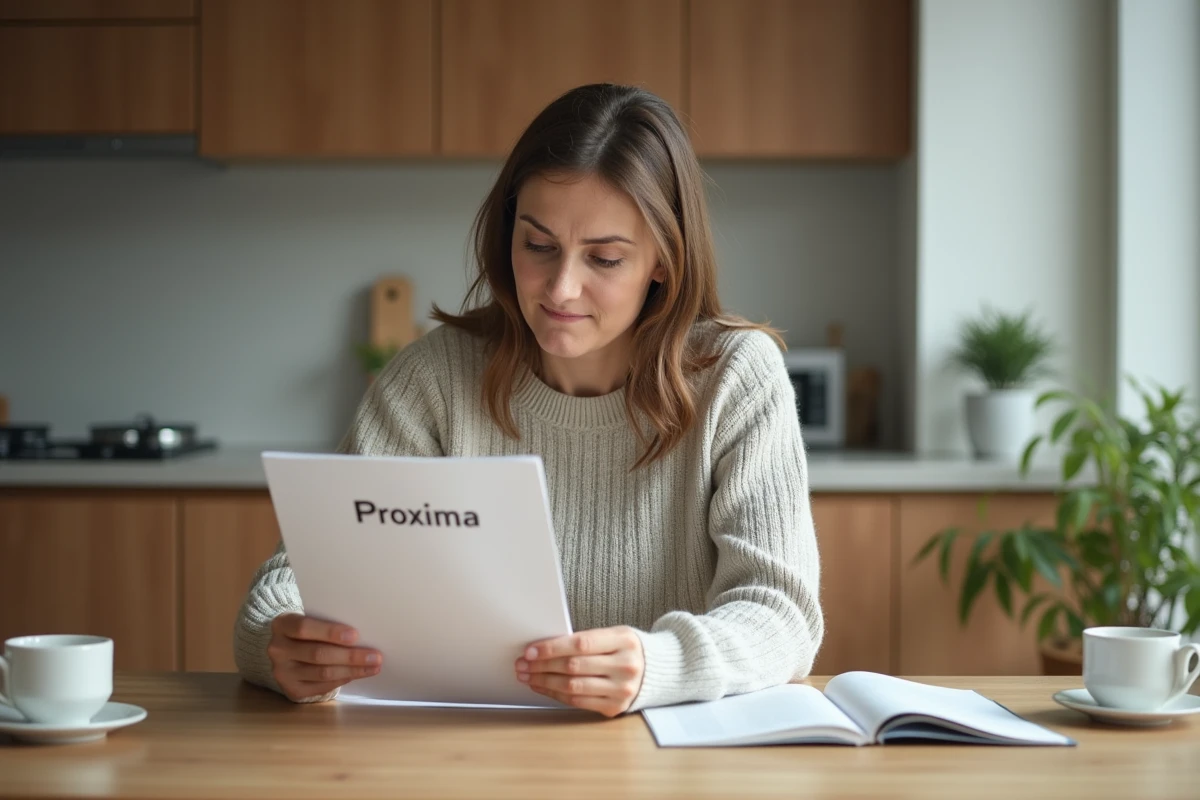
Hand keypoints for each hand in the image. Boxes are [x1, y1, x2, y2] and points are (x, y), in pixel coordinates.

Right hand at [267, 613, 381, 701]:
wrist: (284, 648)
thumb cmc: (307, 630)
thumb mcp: (310, 618)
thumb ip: (328, 622)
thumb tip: (364, 632)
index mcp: (282, 625)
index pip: (304, 628)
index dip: (330, 632)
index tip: (355, 635)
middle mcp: (277, 650)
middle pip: (318, 654)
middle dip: (350, 656)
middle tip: (375, 656)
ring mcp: (282, 672)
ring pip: (322, 673)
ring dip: (352, 670)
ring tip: (373, 667)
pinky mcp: (291, 689)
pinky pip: (321, 686)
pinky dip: (342, 680)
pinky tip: (356, 674)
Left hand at [515, 626, 644, 716]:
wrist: (655, 670)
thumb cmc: (625, 648)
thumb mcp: (613, 635)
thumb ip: (585, 640)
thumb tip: (544, 647)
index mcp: (624, 641)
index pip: (581, 644)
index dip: (552, 648)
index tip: (531, 650)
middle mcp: (625, 666)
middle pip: (574, 667)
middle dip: (542, 665)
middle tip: (522, 663)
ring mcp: (621, 690)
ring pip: (573, 687)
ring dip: (544, 681)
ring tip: (527, 675)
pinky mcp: (615, 707)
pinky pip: (578, 702)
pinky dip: (556, 694)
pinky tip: (543, 687)